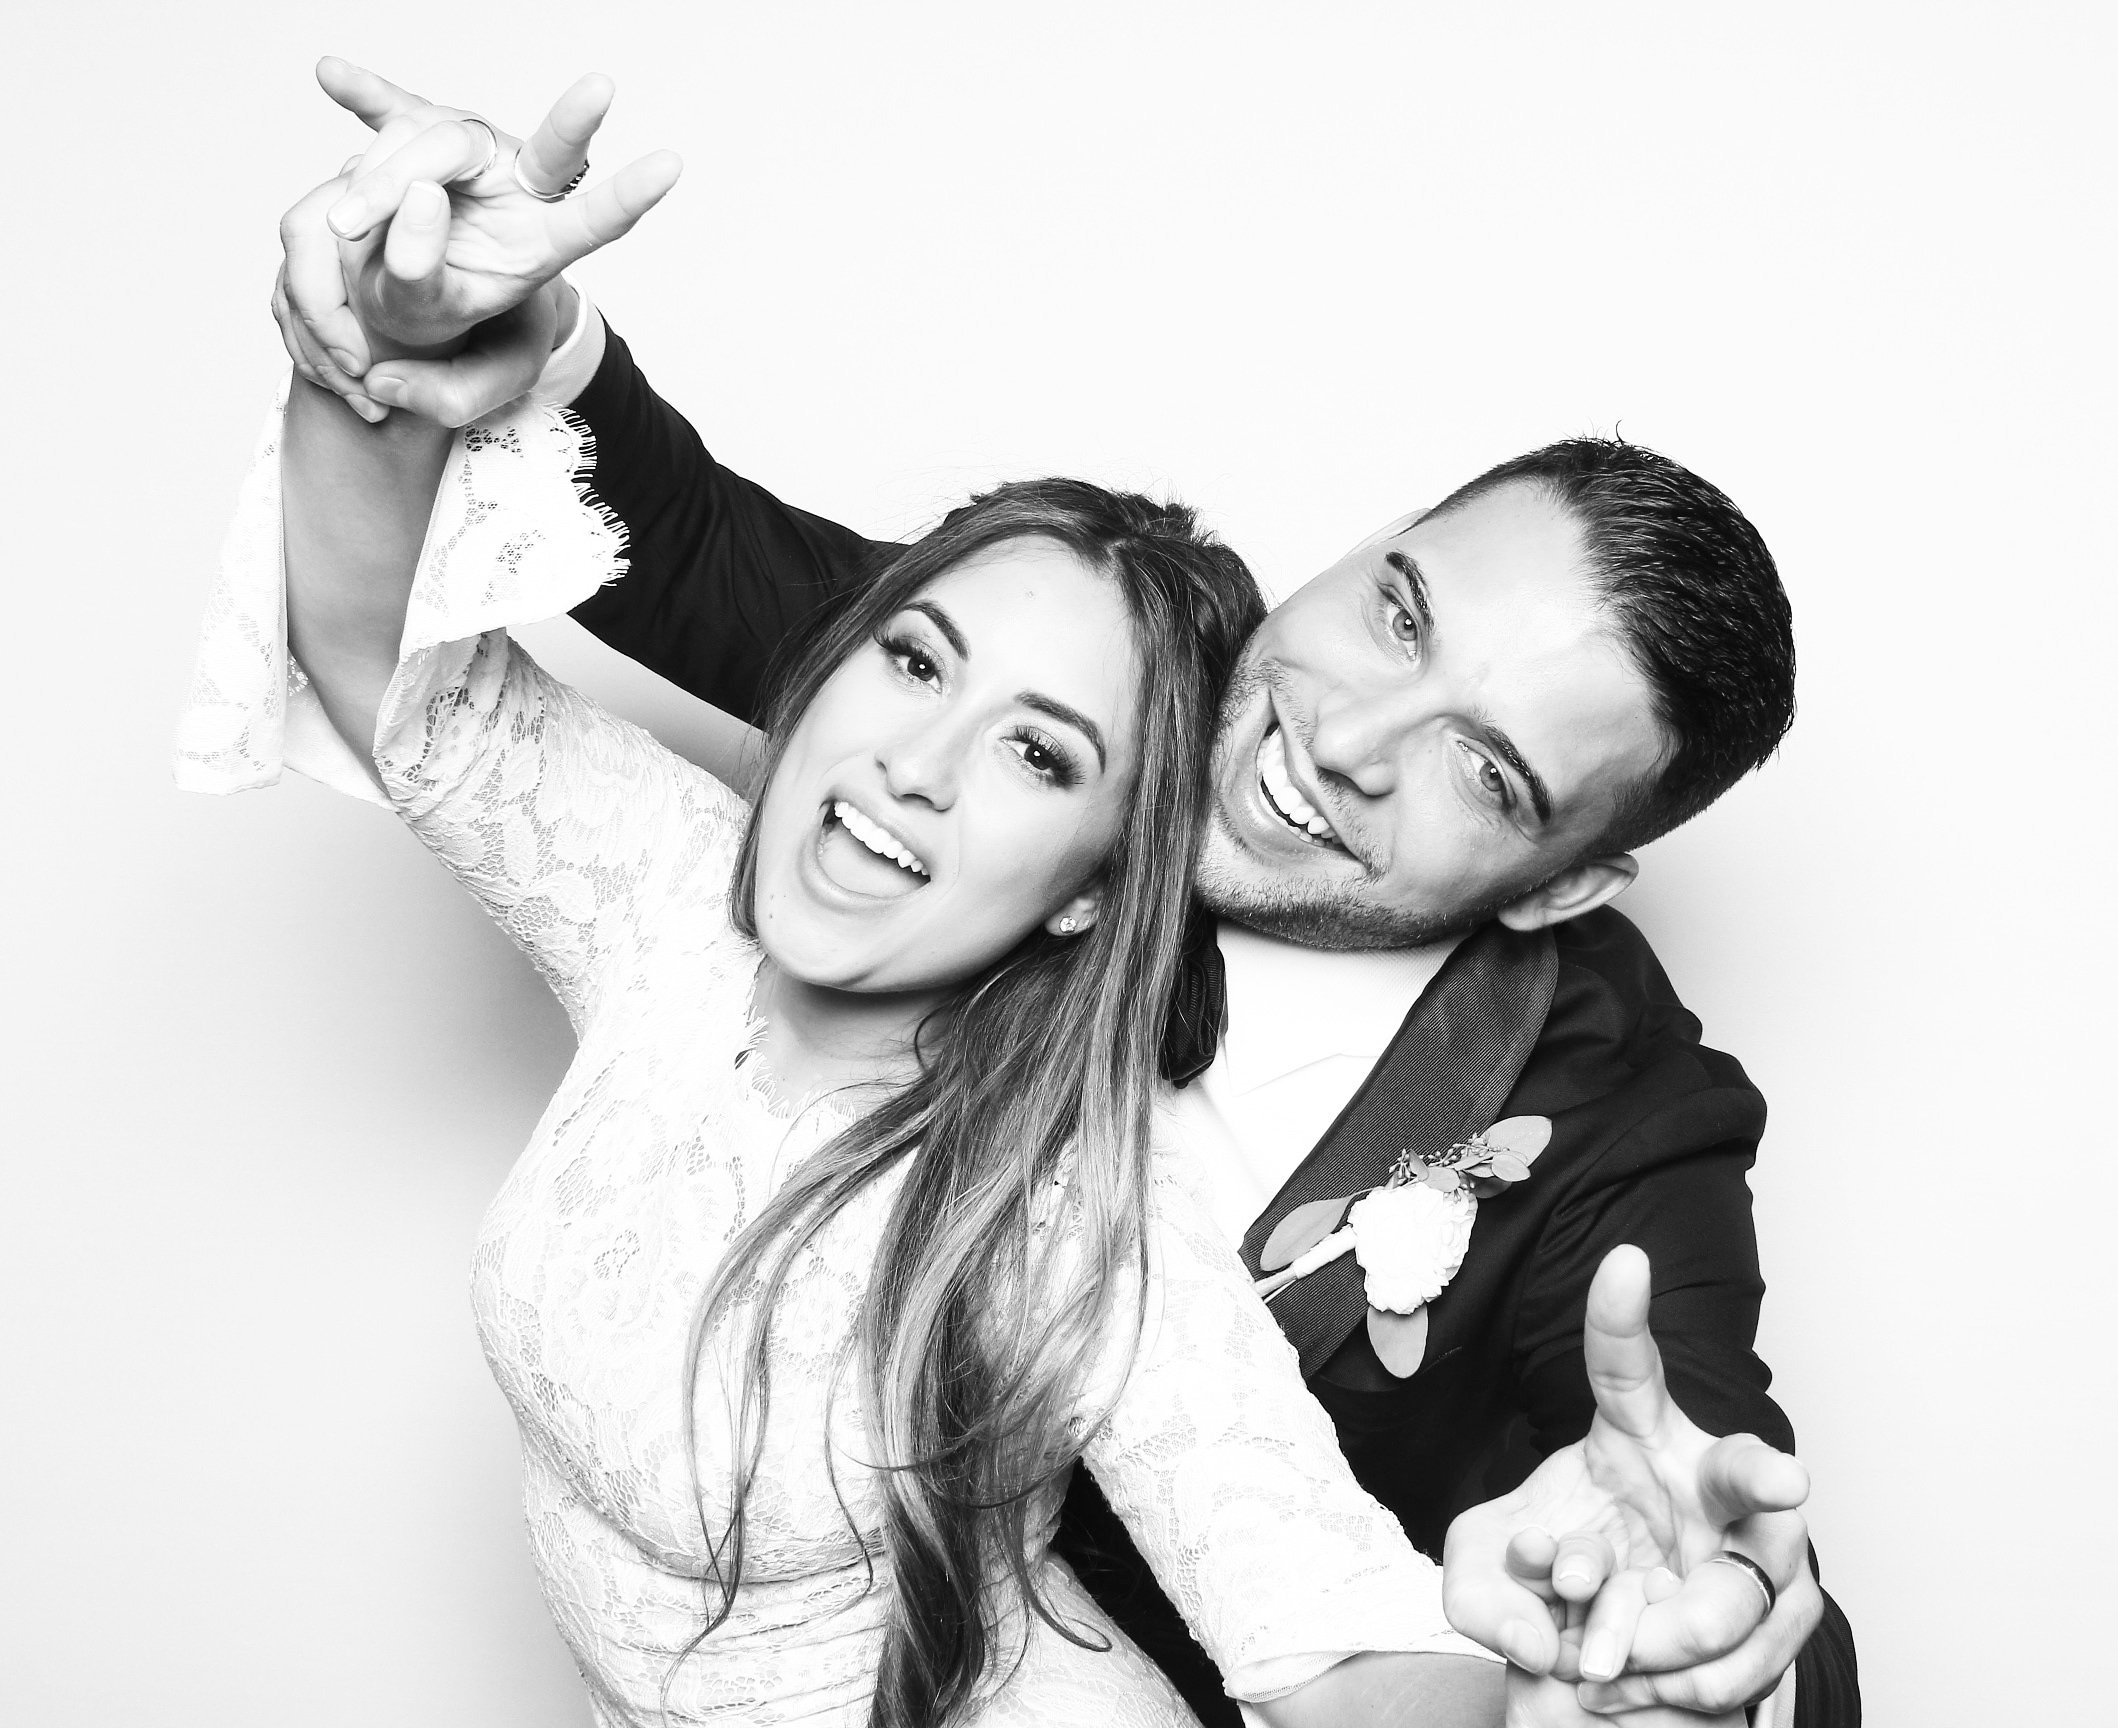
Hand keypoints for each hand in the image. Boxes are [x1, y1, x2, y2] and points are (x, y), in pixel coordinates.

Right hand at [274, 57, 680, 419]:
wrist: (412, 304)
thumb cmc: (445, 328)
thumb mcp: (447, 346)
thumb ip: (429, 296)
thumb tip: (419, 203)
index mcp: (543, 241)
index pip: (589, 219)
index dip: (626, 198)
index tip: (670, 165)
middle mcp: (518, 181)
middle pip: (458, 145)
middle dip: (401, 177)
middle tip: (360, 217)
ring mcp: (472, 151)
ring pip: (415, 135)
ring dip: (368, 183)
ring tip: (342, 232)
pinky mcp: (424, 137)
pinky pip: (390, 111)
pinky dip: (365, 97)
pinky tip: (333, 75)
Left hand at [1443, 1246, 1821, 1715]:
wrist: (1612, 1658)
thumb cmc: (1555, 1588)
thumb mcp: (1485, 1575)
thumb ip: (1481, 1593)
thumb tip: (1537, 1639)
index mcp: (1636, 1433)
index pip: (1623, 1367)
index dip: (1620, 1315)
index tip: (1625, 1261)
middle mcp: (1708, 1477)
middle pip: (1741, 1472)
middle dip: (1764, 1476)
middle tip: (1785, 1481)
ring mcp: (1761, 1545)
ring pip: (1731, 1599)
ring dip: (1661, 1642)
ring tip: (1605, 1660)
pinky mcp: (1787, 1612)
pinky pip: (1744, 1662)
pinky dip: (1681, 1688)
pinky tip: (1638, 1685)